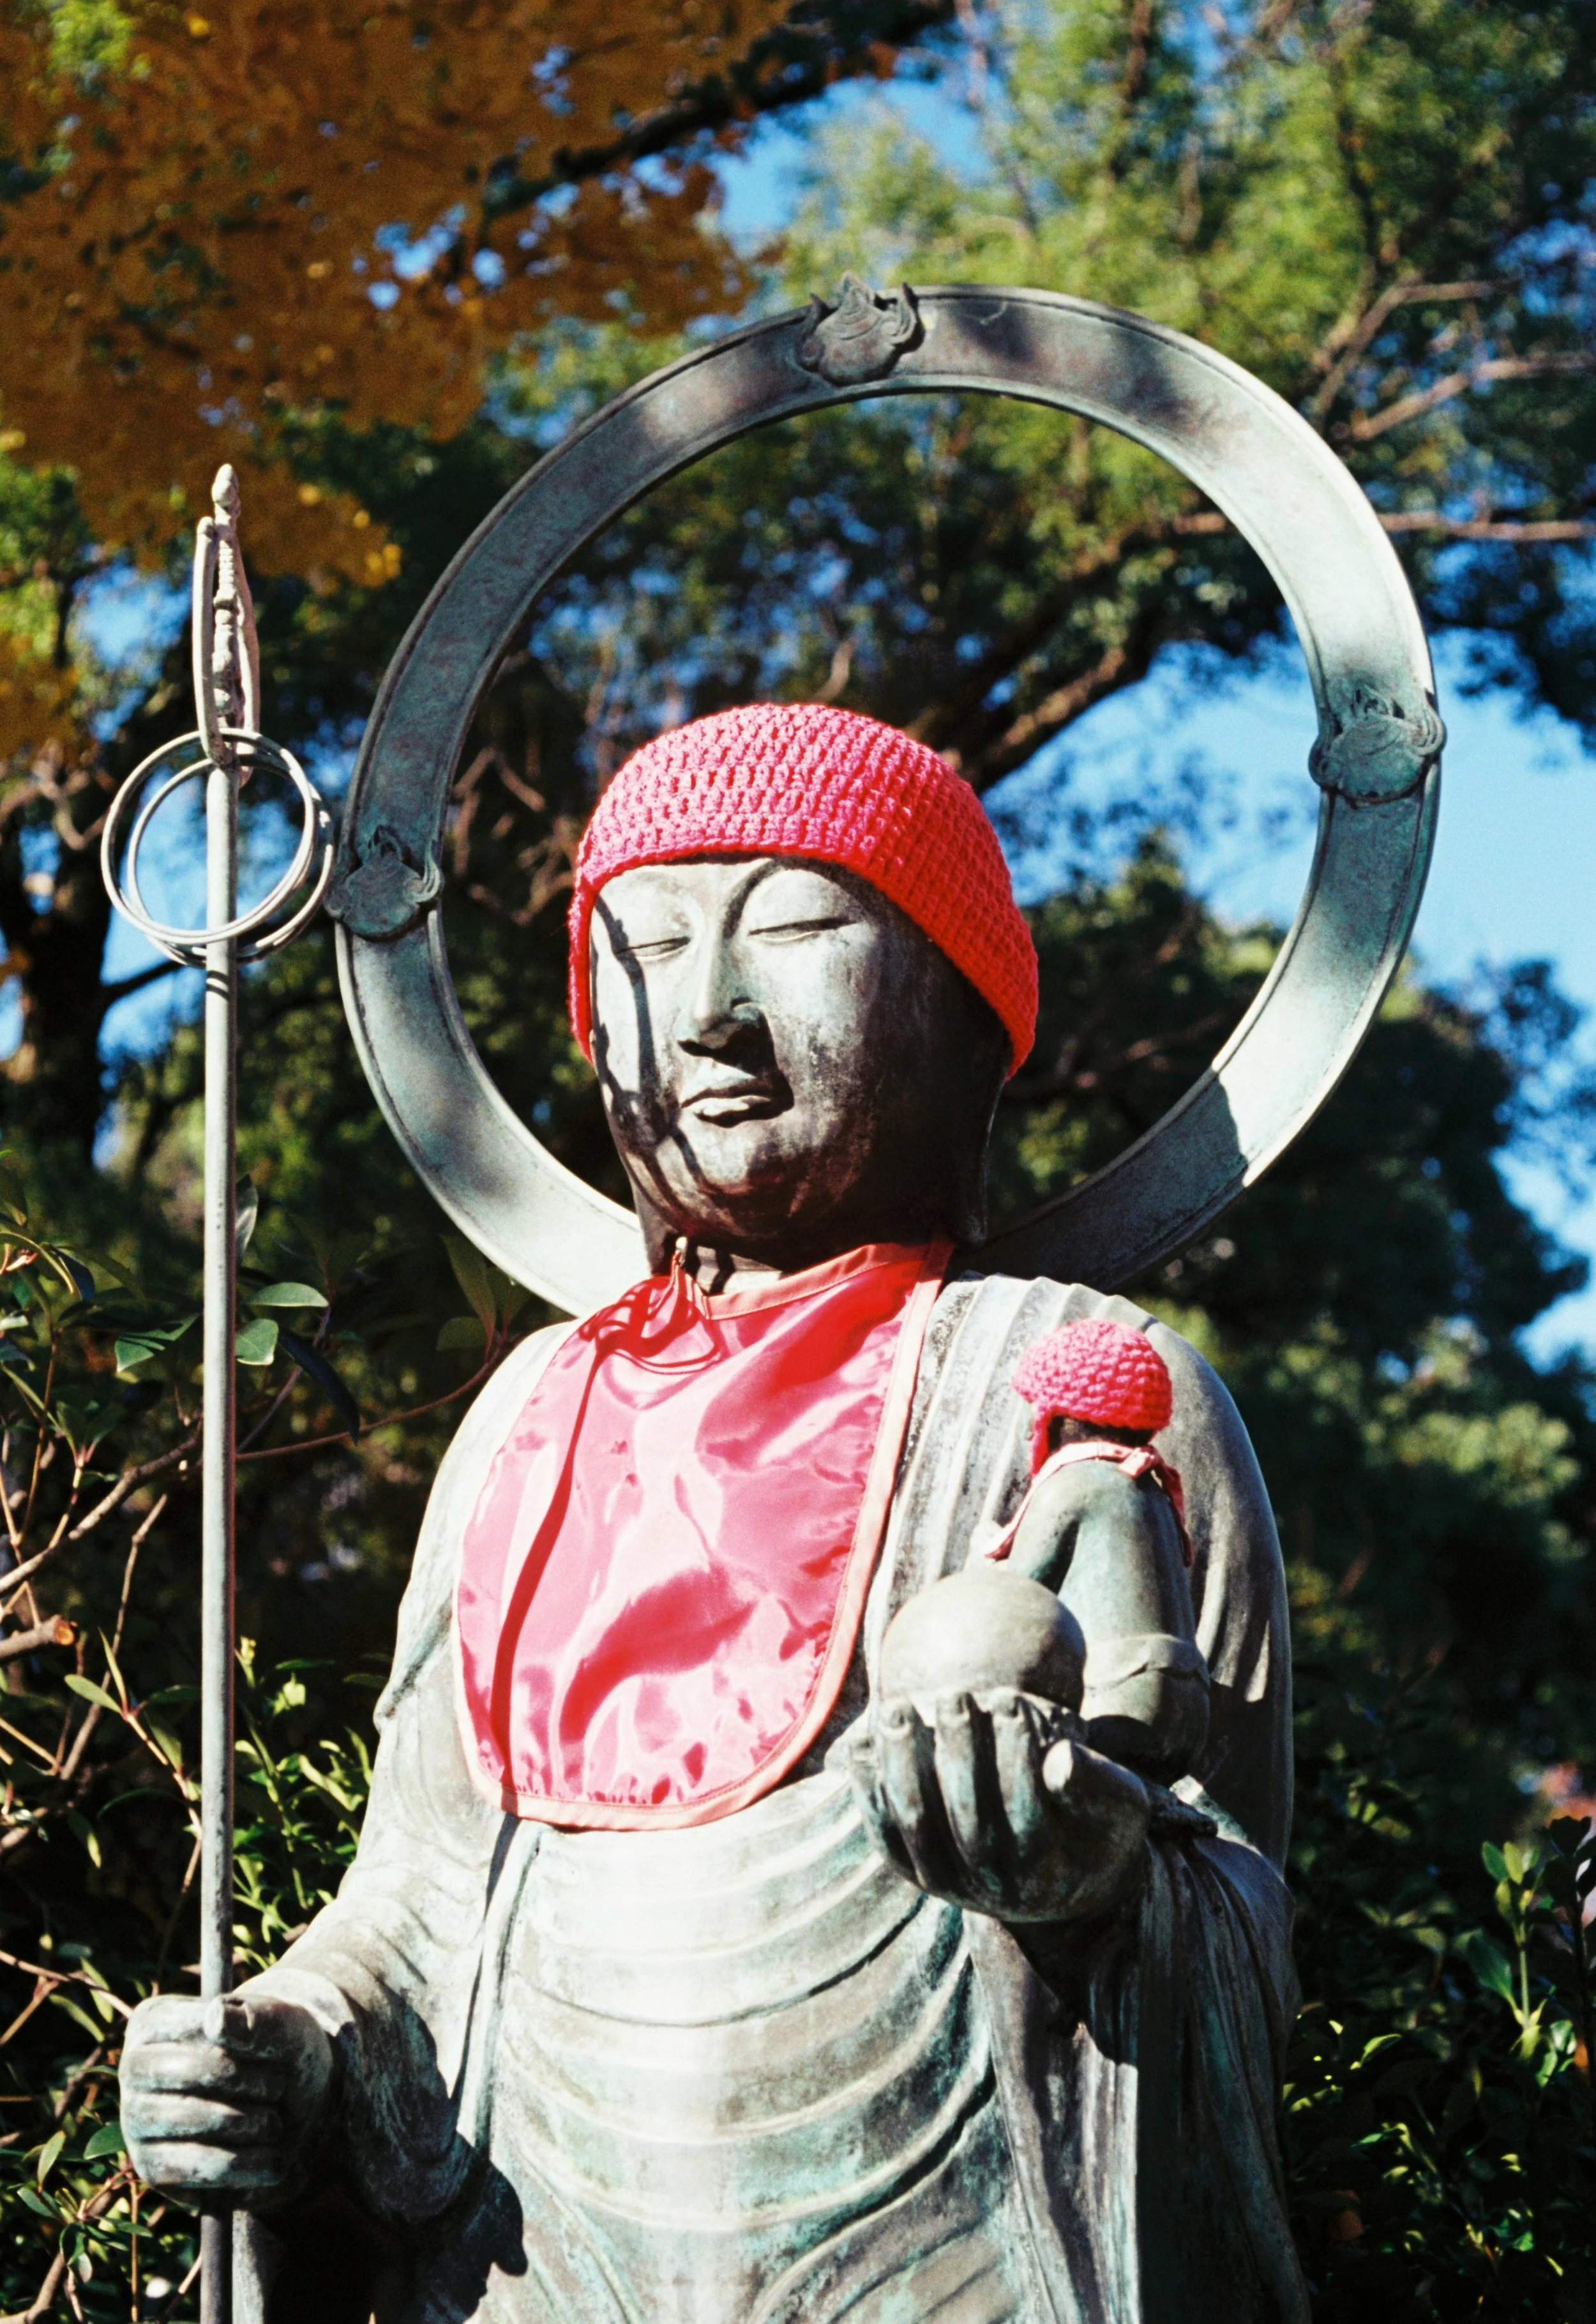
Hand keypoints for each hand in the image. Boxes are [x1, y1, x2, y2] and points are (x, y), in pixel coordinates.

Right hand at [120, 1990, 332, 2207]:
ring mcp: (135, 2120)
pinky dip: (245, 2165)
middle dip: (249, 2083)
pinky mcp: (152, 2168)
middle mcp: (134, 2068)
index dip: (250, 2045)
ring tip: (273, 2122)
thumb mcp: (286, 2028)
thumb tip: (216, 2016)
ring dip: (251, 2123)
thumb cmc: (280, 2056)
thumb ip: (258, 2017)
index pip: (200, 2027)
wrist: (290, 2112)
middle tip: (279, 2088)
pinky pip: (197, 2169)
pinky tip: (270, 2160)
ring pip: (192, 2120)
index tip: (276, 2055)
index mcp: (154, 2021)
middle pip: (189, 2072)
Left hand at [845, 1689, 1151, 1922]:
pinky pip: (883, 1832)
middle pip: (968, 1823)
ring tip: (897, 1707)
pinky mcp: (912, 1869)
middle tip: (953, 1695)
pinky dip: (867, 1789)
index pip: (1028, 1817)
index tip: (1014, 1699)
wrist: (1059, 1876)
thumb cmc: (1095, 1823)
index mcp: (1048, 1875)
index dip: (1018, 1758)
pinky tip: (859, 1742)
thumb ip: (1096, 1783)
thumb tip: (1062, 1758)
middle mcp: (992, 1891)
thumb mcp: (1118, 1803)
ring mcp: (946, 1883)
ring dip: (903, 1766)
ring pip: (917, 1828)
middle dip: (958, 1754)